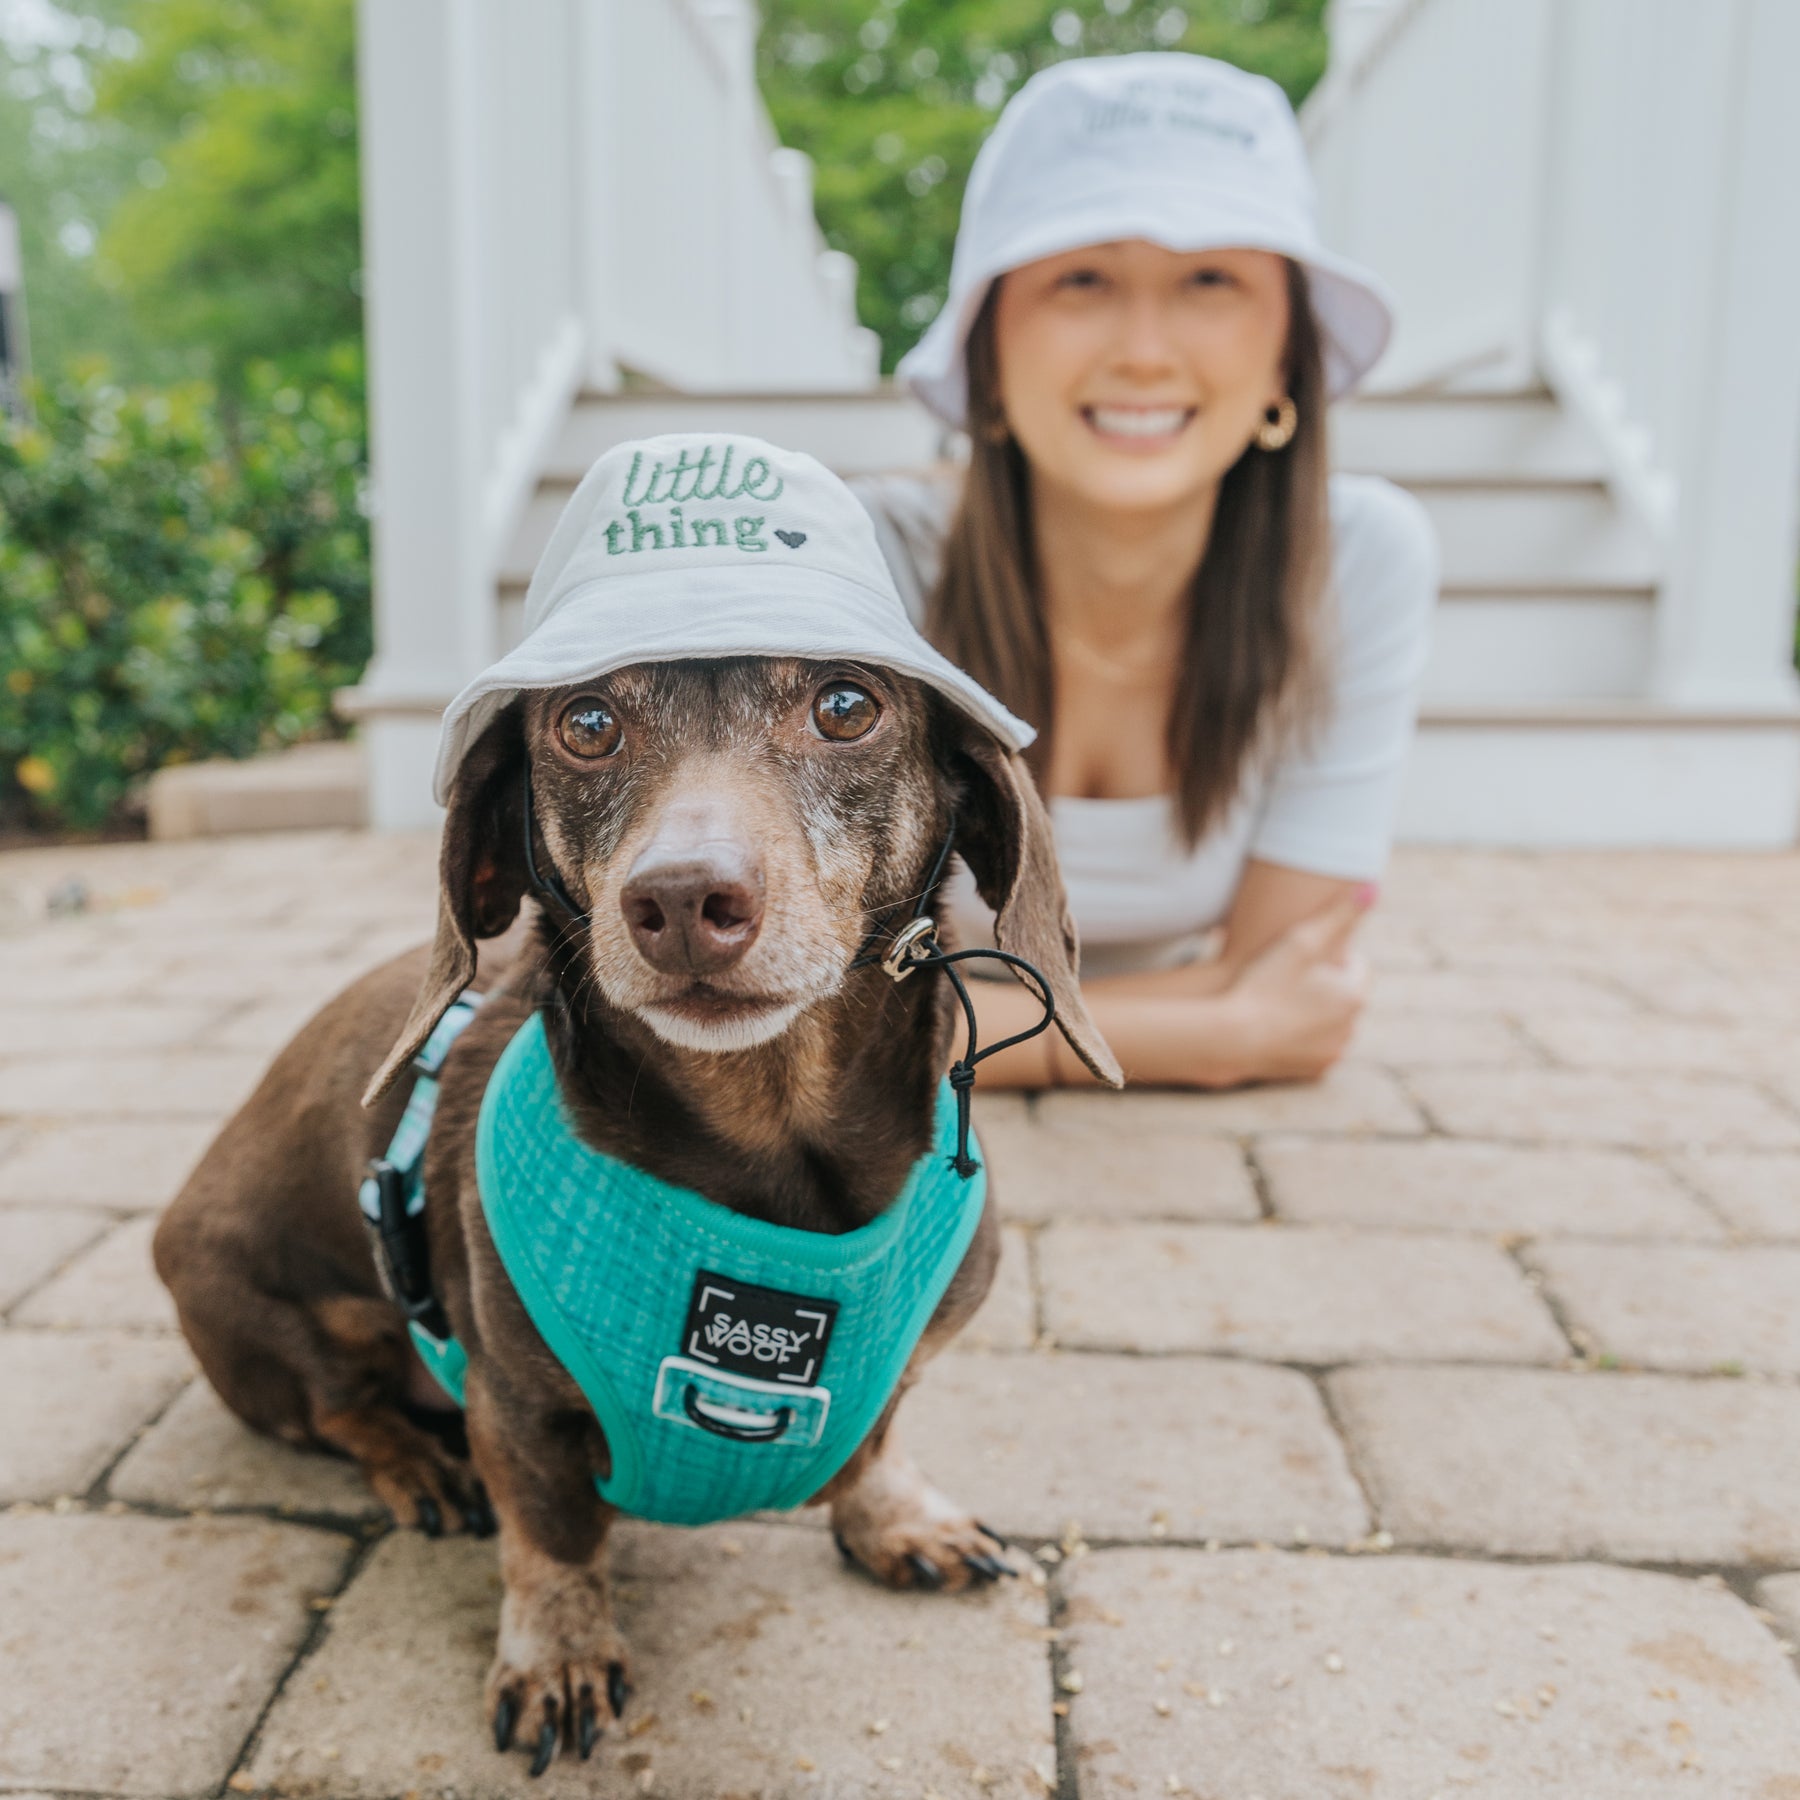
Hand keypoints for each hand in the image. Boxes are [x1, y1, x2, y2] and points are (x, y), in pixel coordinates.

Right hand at [1218, 886, 1371, 1082]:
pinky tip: (1278, 1027)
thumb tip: (1373, 888)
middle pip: (1344, 995)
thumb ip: (1339, 914)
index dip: (1328, 958)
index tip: (1300, 961)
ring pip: (1331, 1022)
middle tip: (1285, 980)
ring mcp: (1334, 1052)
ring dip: (1314, 1013)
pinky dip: (1303, 1038)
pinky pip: (1316, 1047)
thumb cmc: (1264, 984)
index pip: (1356, 965)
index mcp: (1355, 995)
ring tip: (1280, 1003)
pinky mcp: (1316, 1072)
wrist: (1232, 1038)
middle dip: (1324, 986)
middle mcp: (1352, 1027)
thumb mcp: (1301, 941)